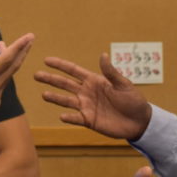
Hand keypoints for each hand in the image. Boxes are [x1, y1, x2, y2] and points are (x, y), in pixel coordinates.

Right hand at [0, 33, 34, 139]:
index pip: (6, 59)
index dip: (18, 47)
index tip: (29, 36)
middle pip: (13, 66)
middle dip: (22, 51)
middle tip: (30, 38)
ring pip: (8, 75)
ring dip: (10, 61)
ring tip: (2, 47)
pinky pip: (1, 84)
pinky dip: (1, 73)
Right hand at [35, 53, 151, 139]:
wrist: (139, 122)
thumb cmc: (134, 100)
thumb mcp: (124, 84)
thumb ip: (111, 72)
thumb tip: (103, 55)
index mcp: (94, 80)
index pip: (73, 71)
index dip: (60, 65)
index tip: (46, 60)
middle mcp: (86, 92)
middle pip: (65, 84)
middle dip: (51, 79)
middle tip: (36, 75)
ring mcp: (86, 106)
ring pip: (66, 101)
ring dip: (55, 98)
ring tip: (43, 95)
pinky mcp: (89, 120)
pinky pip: (76, 118)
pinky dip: (69, 118)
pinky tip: (61, 116)